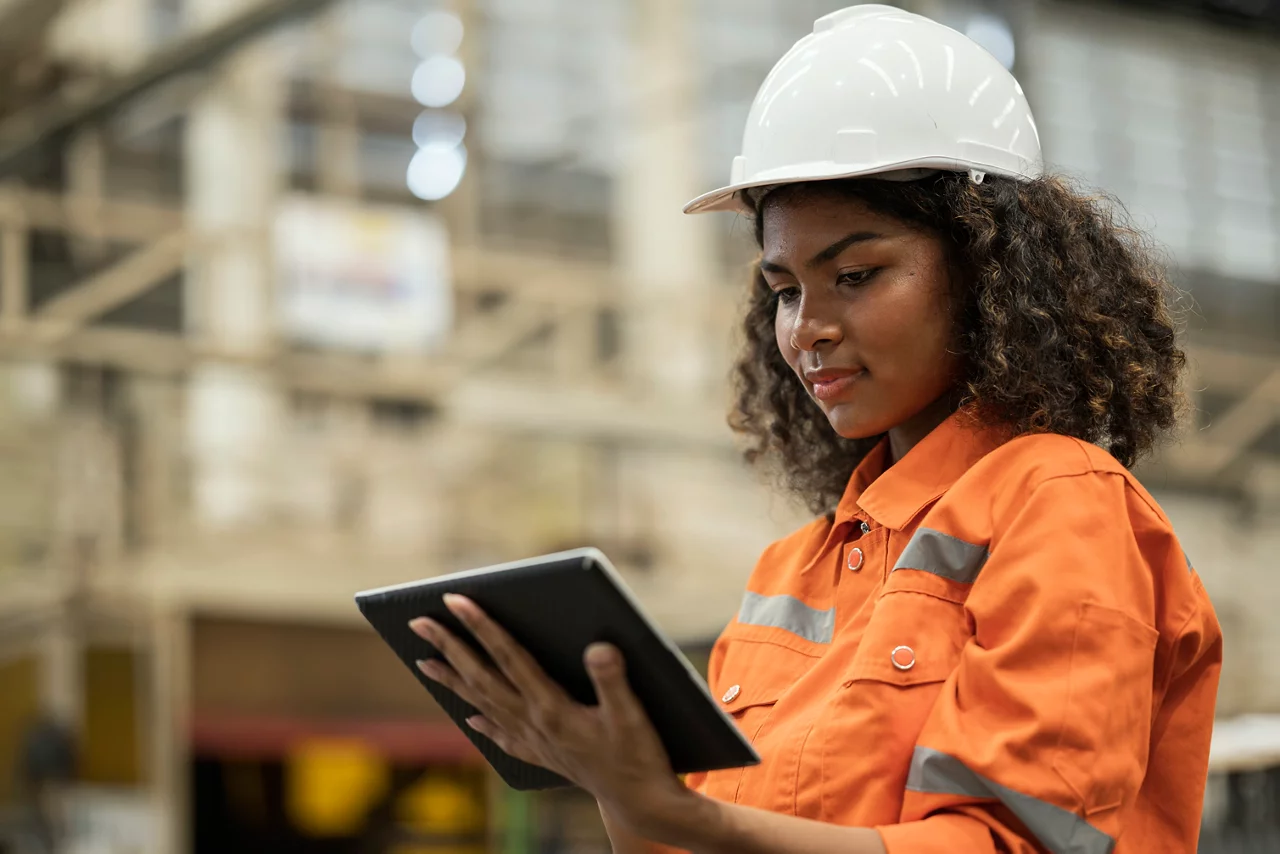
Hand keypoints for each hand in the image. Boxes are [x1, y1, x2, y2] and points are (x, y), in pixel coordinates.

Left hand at [409, 594, 693, 840]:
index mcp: (551, 707)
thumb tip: (598, 645)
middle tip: (417, 621)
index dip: (481, 625)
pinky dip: (484, 724)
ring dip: (453, 681)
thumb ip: (613, 679)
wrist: (641, 805)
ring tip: (424, 662)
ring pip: (483, 704)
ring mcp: (535, 740)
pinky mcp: (544, 755)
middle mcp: (534, 722)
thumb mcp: (633, 715)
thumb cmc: (638, 757)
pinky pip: (503, 737)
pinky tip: (470, 718)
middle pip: (482, 678)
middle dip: (449, 647)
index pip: (508, 656)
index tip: (455, 600)